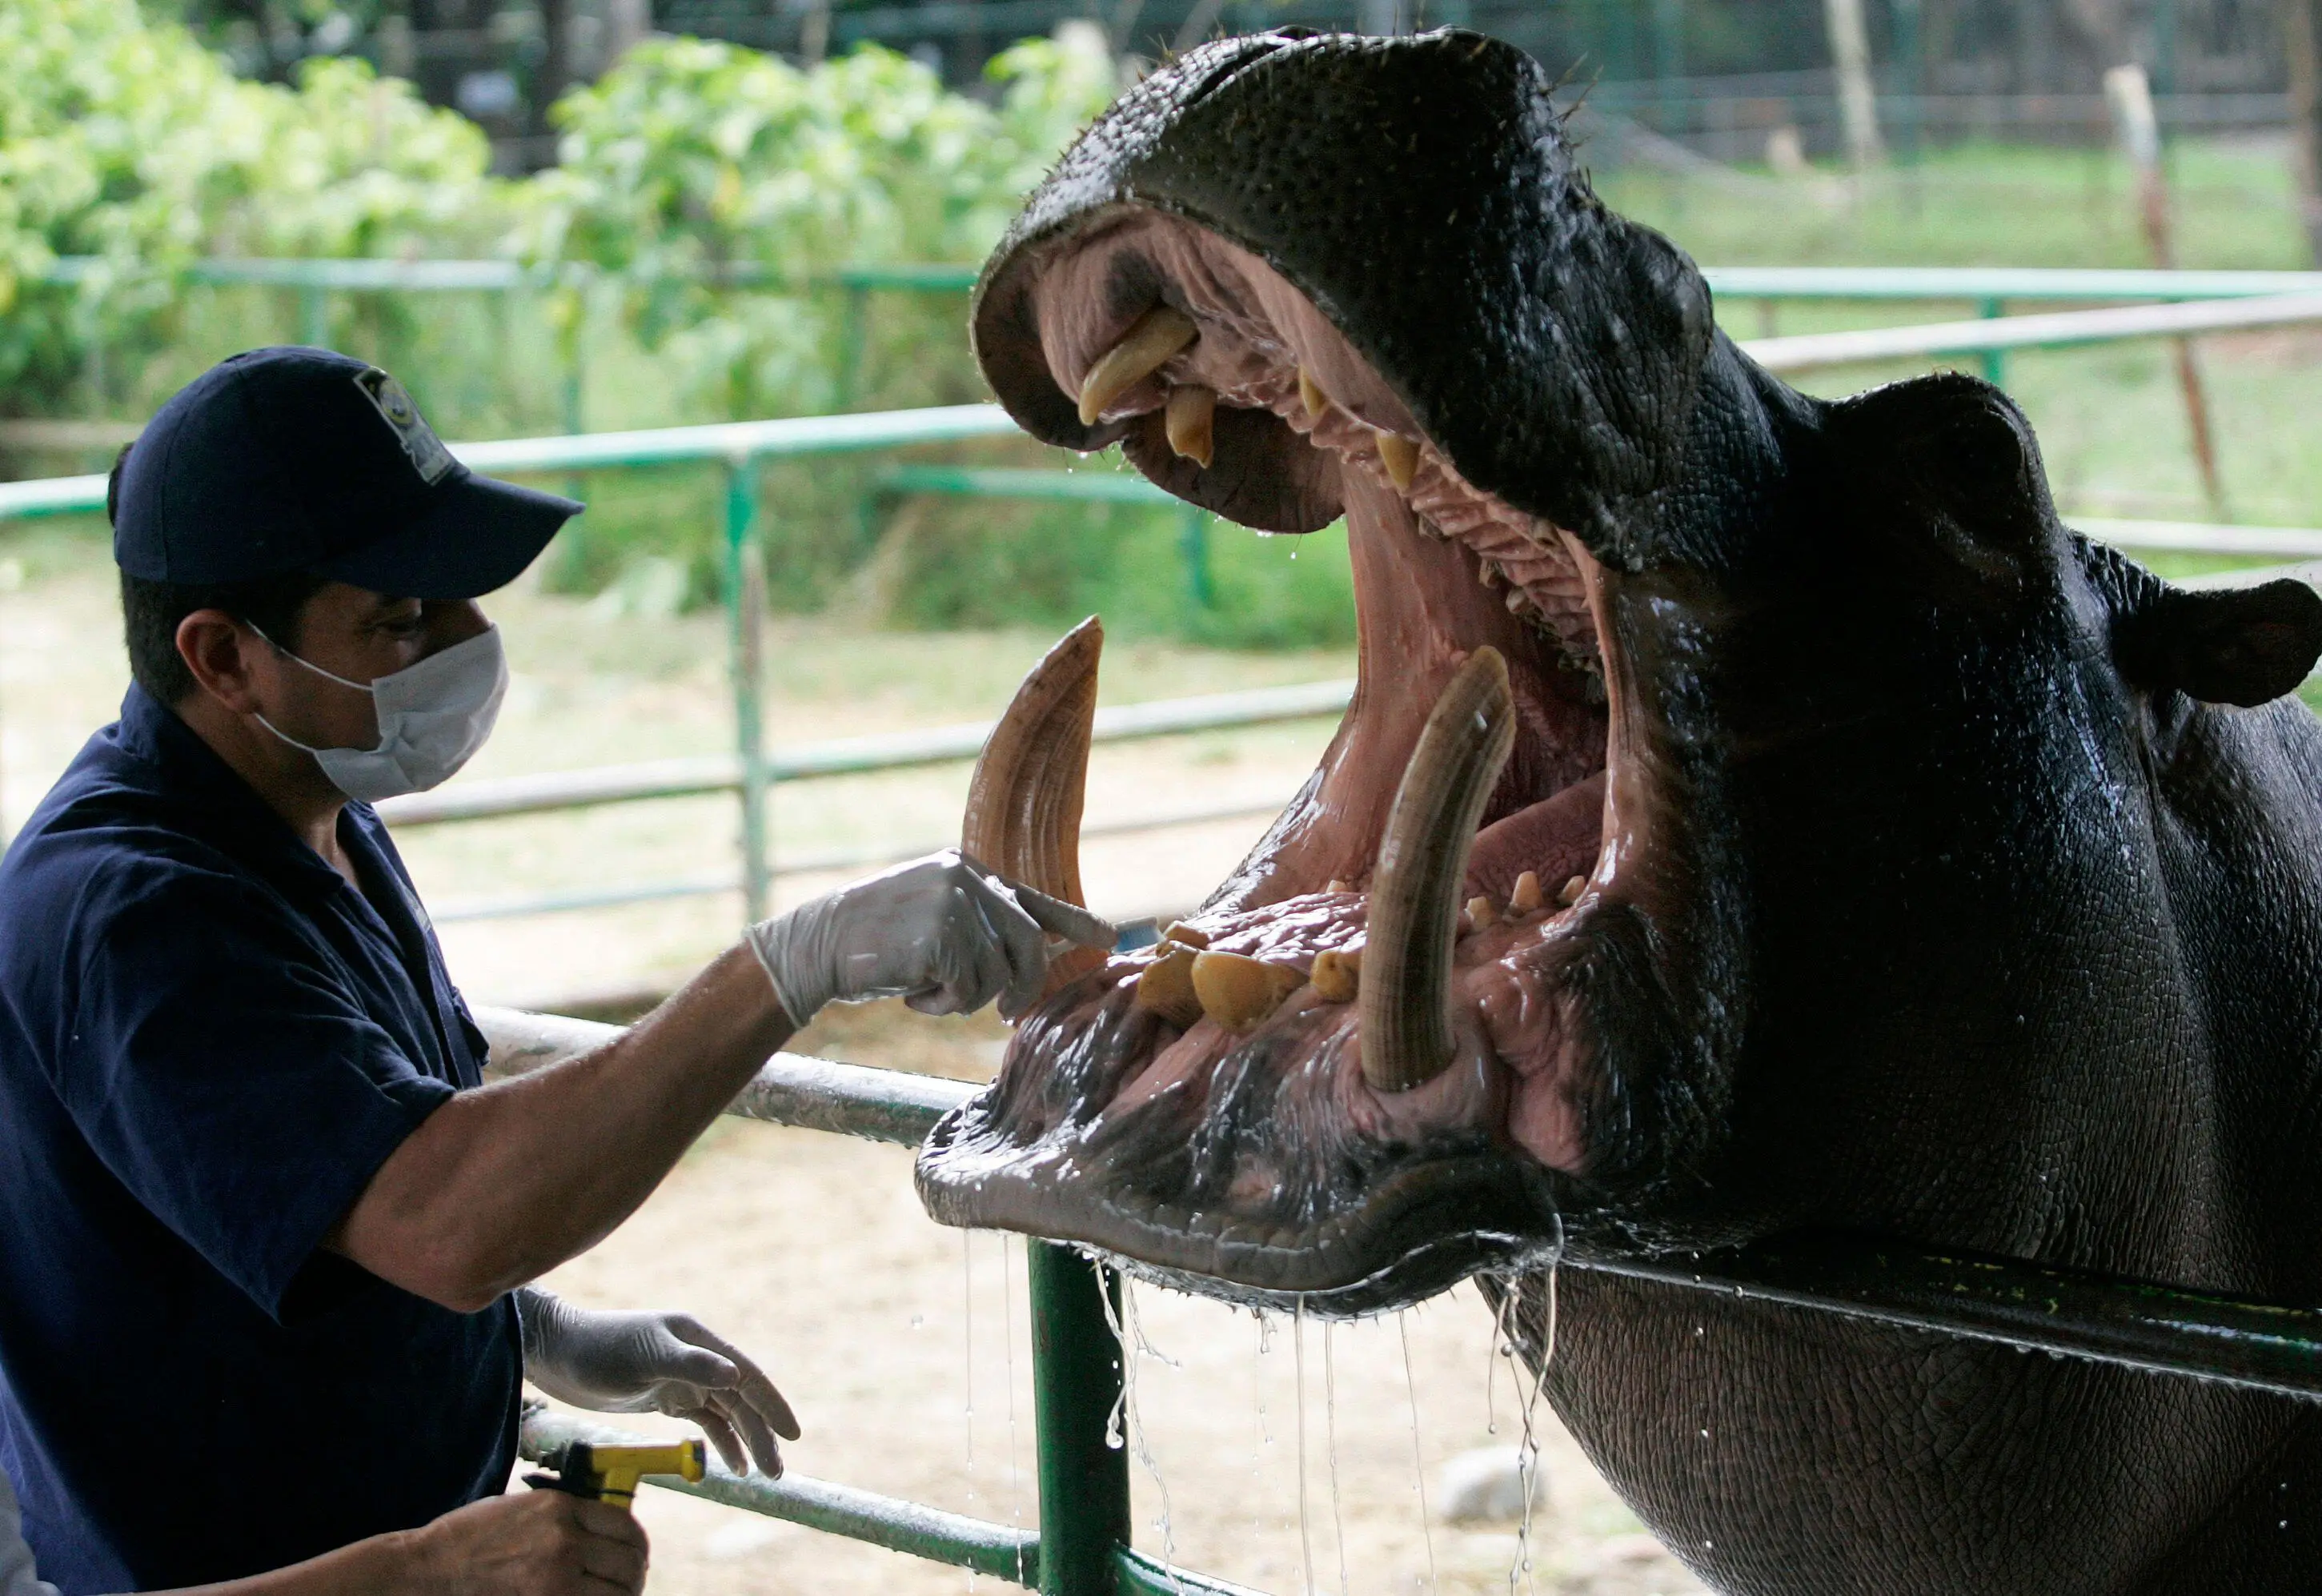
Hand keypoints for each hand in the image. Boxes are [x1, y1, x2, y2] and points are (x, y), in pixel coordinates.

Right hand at [403, 1490, 646, 1595]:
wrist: (430, 1569)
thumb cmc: (471, 1537)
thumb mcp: (524, 1507)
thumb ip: (568, 1517)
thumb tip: (605, 1532)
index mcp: (562, 1508)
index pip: (626, 1526)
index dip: (637, 1545)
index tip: (635, 1555)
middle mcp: (565, 1540)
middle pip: (629, 1562)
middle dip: (633, 1575)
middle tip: (629, 1583)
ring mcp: (556, 1577)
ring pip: (618, 1593)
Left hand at [520, 1291, 798, 1476]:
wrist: (558, 1355)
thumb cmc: (600, 1349)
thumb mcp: (645, 1356)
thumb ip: (691, 1365)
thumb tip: (737, 1375)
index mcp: (698, 1340)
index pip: (746, 1373)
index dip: (771, 1403)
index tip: (792, 1433)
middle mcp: (698, 1358)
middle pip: (740, 1399)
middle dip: (761, 1433)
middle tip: (775, 1472)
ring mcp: (683, 1378)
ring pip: (725, 1413)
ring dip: (745, 1440)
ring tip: (761, 1474)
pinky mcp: (667, 1397)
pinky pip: (704, 1421)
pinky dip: (720, 1442)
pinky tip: (732, 1465)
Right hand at [746, 848, 1114, 1024]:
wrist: (818, 944)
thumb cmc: (876, 942)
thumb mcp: (935, 920)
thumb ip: (982, 928)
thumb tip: (1045, 949)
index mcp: (968, 870)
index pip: (1032, 900)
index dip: (1074, 922)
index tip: (1109, 937)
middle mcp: (967, 878)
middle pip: (1028, 945)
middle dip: (1022, 988)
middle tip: (1008, 1014)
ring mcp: (954, 902)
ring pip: (997, 974)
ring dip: (966, 999)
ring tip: (927, 991)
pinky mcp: (940, 934)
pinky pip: (968, 988)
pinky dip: (943, 1004)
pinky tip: (911, 992)